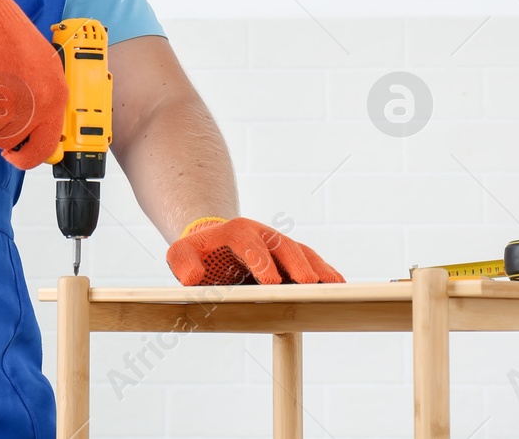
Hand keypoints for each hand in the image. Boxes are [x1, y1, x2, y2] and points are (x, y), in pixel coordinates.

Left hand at [165, 217, 344, 285]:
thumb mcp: (180, 255)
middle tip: (308, 285)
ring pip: (302, 252)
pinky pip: (312, 261)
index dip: (261, 262)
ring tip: (333, 286)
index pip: (250, 243)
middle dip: (296, 266)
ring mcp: (279, 244)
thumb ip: (182, 263)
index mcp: (236, 231)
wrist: (213, 244)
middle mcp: (262, 234)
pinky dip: (325, 270)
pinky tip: (338, 285)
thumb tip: (192, 278)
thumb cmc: (198, 254)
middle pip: (283, 246)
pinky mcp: (291, 257)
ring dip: (318, 268)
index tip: (272, 282)